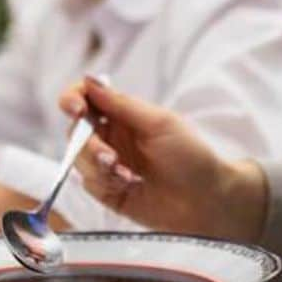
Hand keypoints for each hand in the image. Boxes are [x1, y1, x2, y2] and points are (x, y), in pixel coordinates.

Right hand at [55, 78, 267, 242]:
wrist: (208, 201)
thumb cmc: (192, 157)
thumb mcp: (159, 123)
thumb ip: (120, 104)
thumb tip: (89, 80)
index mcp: (124, 116)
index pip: (86, 99)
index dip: (73, 99)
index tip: (76, 109)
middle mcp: (114, 138)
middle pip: (76, 131)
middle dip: (87, 143)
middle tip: (108, 157)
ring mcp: (110, 166)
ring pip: (79, 159)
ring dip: (96, 166)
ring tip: (125, 174)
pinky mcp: (110, 193)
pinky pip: (89, 184)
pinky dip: (104, 184)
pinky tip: (128, 185)